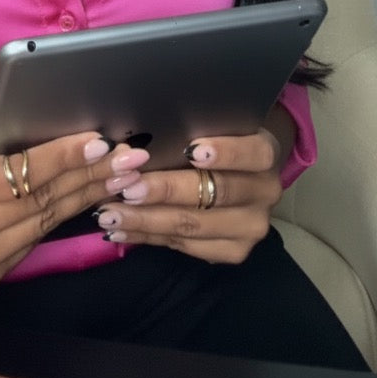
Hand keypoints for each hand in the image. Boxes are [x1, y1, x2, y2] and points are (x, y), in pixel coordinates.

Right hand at [0, 128, 150, 291]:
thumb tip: (52, 128)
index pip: (18, 174)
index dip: (62, 158)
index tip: (99, 143)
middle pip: (40, 201)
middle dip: (89, 177)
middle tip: (130, 159)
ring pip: (43, 224)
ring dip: (86, 198)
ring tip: (122, 177)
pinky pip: (31, 244)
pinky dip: (60, 219)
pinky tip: (87, 199)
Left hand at [93, 130, 283, 264]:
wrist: (243, 175)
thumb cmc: (217, 139)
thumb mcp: (214, 126)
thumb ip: (190, 130)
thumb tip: (138, 140)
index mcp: (266, 153)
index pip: (252, 153)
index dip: (225, 152)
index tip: (191, 149)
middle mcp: (265, 192)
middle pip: (214, 193)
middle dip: (166, 190)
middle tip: (128, 187)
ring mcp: (252, 226)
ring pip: (194, 224)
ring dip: (147, 219)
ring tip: (110, 214)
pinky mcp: (235, 251)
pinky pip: (186, 246)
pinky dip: (149, 237)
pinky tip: (122, 230)